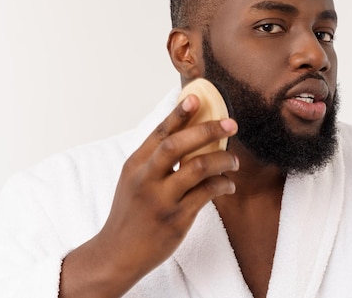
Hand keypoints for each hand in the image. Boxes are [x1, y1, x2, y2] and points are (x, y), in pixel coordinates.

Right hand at [60, 94, 238, 297]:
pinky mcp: (176, 219)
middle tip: (230, 124)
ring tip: (234, 161)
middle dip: (206, 130)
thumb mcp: (133, 182)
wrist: (117, 254)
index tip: (196, 98)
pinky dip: (223, 185)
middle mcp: (146, 179)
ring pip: (197, 168)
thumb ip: (154, 161)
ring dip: (222, 160)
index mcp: (135, 166)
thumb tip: (185, 135)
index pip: (159, 133)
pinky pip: (207, 194)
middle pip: (177, 145)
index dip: (178, 114)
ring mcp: (161, 200)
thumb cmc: (130, 214)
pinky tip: (228, 184)